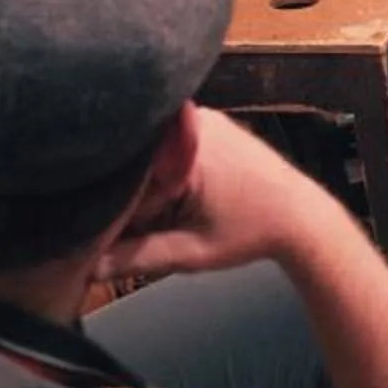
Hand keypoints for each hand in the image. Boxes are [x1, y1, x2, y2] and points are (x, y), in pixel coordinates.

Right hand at [98, 107, 346, 283]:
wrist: (301, 216)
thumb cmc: (252, 232)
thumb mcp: (192, 251)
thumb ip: (137, 257)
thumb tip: (87, 267)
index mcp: (185, 146)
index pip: (124, 172)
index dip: (110, 205)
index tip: (103, 230)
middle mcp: (190, 121)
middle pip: (134, 159)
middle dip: (126, 194)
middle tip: (134, 224)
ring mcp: (199, 119)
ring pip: (149, 155)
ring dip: (145, 185)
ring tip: (158, 213)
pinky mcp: (207, 125)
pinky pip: (166, 148)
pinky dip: (161, 173)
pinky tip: (171, 198)